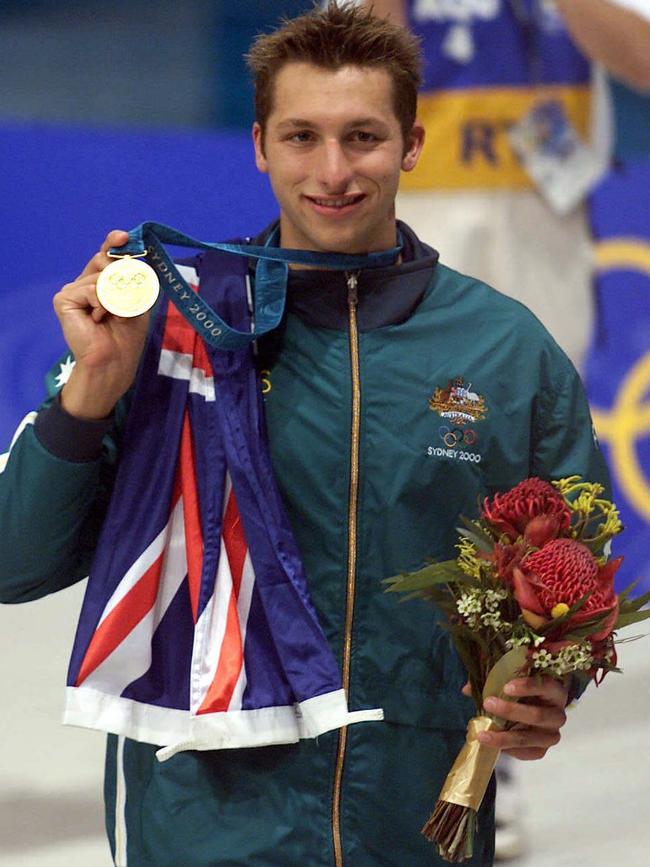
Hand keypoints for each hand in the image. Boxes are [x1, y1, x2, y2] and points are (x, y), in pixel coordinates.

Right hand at [53, 230, 151, 418]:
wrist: (114, 359)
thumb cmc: (126, 335)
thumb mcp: (136, 302)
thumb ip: (133, 280)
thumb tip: (133, 258)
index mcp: (101, 282)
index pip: (106, 256)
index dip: (113, 244)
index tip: (123, 236)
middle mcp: (84, 282)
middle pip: (103, 260)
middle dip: (120, 276)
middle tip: (124, 301)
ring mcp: (72, 290)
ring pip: (100, 276)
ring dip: (114, 298)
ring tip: (110, 318)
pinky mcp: (63, 299)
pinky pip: (90, 289)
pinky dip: (101, 304)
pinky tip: (97, 319)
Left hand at [477, 676, 568, 760]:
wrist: (536, 711)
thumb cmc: (524, 692)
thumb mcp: (513, 682)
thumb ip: (494, 682)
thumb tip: (467, 690)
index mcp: (554, 691)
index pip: (546, 686)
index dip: (527, 687)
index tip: (506, 687)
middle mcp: (558, 714)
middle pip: (537, 715)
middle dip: (511, 711)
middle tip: (488, 703)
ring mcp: (551, 735)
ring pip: (529, 738)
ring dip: (504, 736)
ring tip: (483, 734)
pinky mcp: (542, 750)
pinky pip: (526, 753)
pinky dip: (507, 749)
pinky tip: (492, 743)